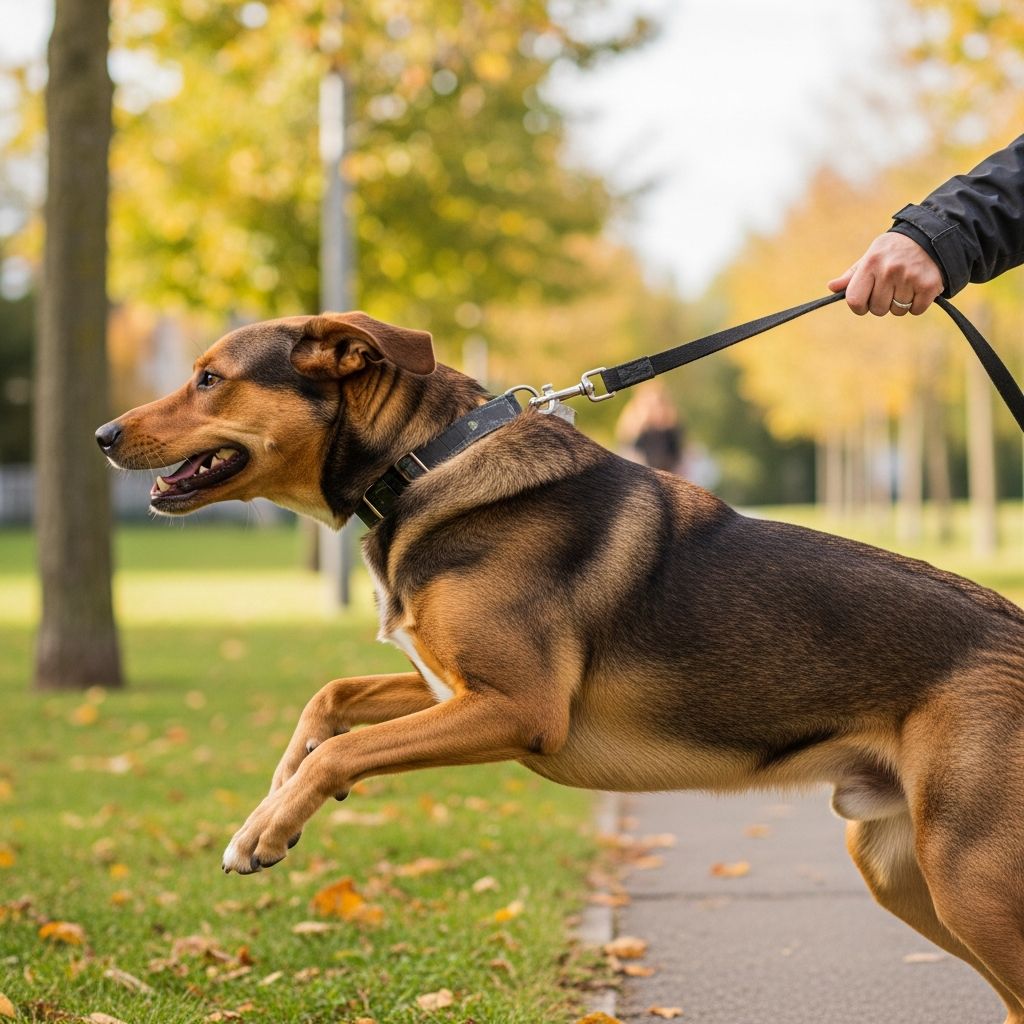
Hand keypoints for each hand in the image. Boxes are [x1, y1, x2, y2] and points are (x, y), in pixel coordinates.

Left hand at [828, 232, 943, 316]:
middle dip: (882, 304)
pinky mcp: (929, 285)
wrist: (930, 236)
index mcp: (871, 264)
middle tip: (891, 287)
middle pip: (877, 309)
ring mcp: (909, 278)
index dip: (859, 306)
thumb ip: (853, 275)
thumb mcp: (871, 256)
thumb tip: (832, 287)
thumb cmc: (893, 250)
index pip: (854, 301)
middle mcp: (889, 270)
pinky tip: (918, 287)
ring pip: (897, 311)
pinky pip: (916, 310)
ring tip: (906, 284)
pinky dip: (917, 304)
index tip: (866, 300)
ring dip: (901, 303)